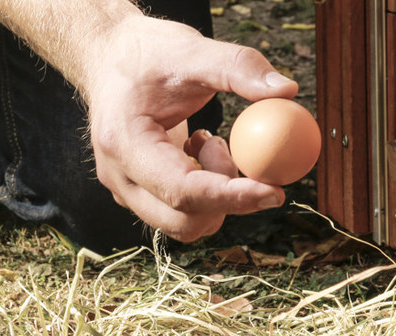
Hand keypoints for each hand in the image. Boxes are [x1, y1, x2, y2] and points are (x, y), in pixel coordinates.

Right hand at [82, 17, 298, 241]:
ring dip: (215, 194)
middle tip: (237, 153)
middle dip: (225, 198)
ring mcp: (125, 190)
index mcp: (123, 144)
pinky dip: (205, 192)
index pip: (182, 191)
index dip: (231, 197)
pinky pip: (181, 213)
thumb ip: (238, 67)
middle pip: (182, 222)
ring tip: (208, 143)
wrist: (109, 59)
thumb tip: (286, 90)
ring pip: (184, 224)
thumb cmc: (146, 54)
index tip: (274, 190)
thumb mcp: (192, 50)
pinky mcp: (138, 193)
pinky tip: (197, 150)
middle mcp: (118, 177)